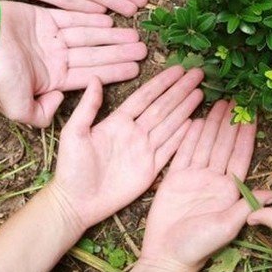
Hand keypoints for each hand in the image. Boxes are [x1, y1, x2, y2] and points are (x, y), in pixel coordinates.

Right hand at [0, 1, 146, 126]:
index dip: (115, 72)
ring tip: (134, 35)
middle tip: (145, 49)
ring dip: (111, 37)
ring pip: (88, 37)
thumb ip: (40, 115)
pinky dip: (92, 19)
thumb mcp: (18, 107)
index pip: (91, 76)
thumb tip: (59, 107)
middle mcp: (54, 60)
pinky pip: (73, 18)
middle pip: (95, 56)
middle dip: (120, 54)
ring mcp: (49, 39)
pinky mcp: (43, 18)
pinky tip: (111, 20)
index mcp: (51, 80)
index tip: (137, 68)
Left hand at [49, 66, 205, 229]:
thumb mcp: (74, 133)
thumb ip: (88, 107)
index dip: (162, 83)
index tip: (178, 69)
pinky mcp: (150, 170)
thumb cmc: (71, 168)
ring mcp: (144, 150)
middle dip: (180, 90)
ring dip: (185, 108)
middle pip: (162, 107)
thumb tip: (95, 77)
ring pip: (170, 124)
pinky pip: (170, 149)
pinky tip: (195, 123)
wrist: (76, 202)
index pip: (145, 97)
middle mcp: (135, 132)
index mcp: (118, 122)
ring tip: (200, 93)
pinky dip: (183, 137)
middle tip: (198, 74)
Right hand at [132, 101, 271, 271]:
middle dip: (230, 122)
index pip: (241, 156)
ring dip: (213, 125)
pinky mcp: (175, 178)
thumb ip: (247, 206)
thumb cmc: (200, 245)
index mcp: (229, 189)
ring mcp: (194, 177)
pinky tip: (196, 121)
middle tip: (236, 99)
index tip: (253, 116)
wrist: (168, 254)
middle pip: (224, 145)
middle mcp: (214, 179)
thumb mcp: (228, 226)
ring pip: (206, 144)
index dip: (247, 135)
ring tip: (218, 103)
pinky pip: (184, 153)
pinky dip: (190, 137)